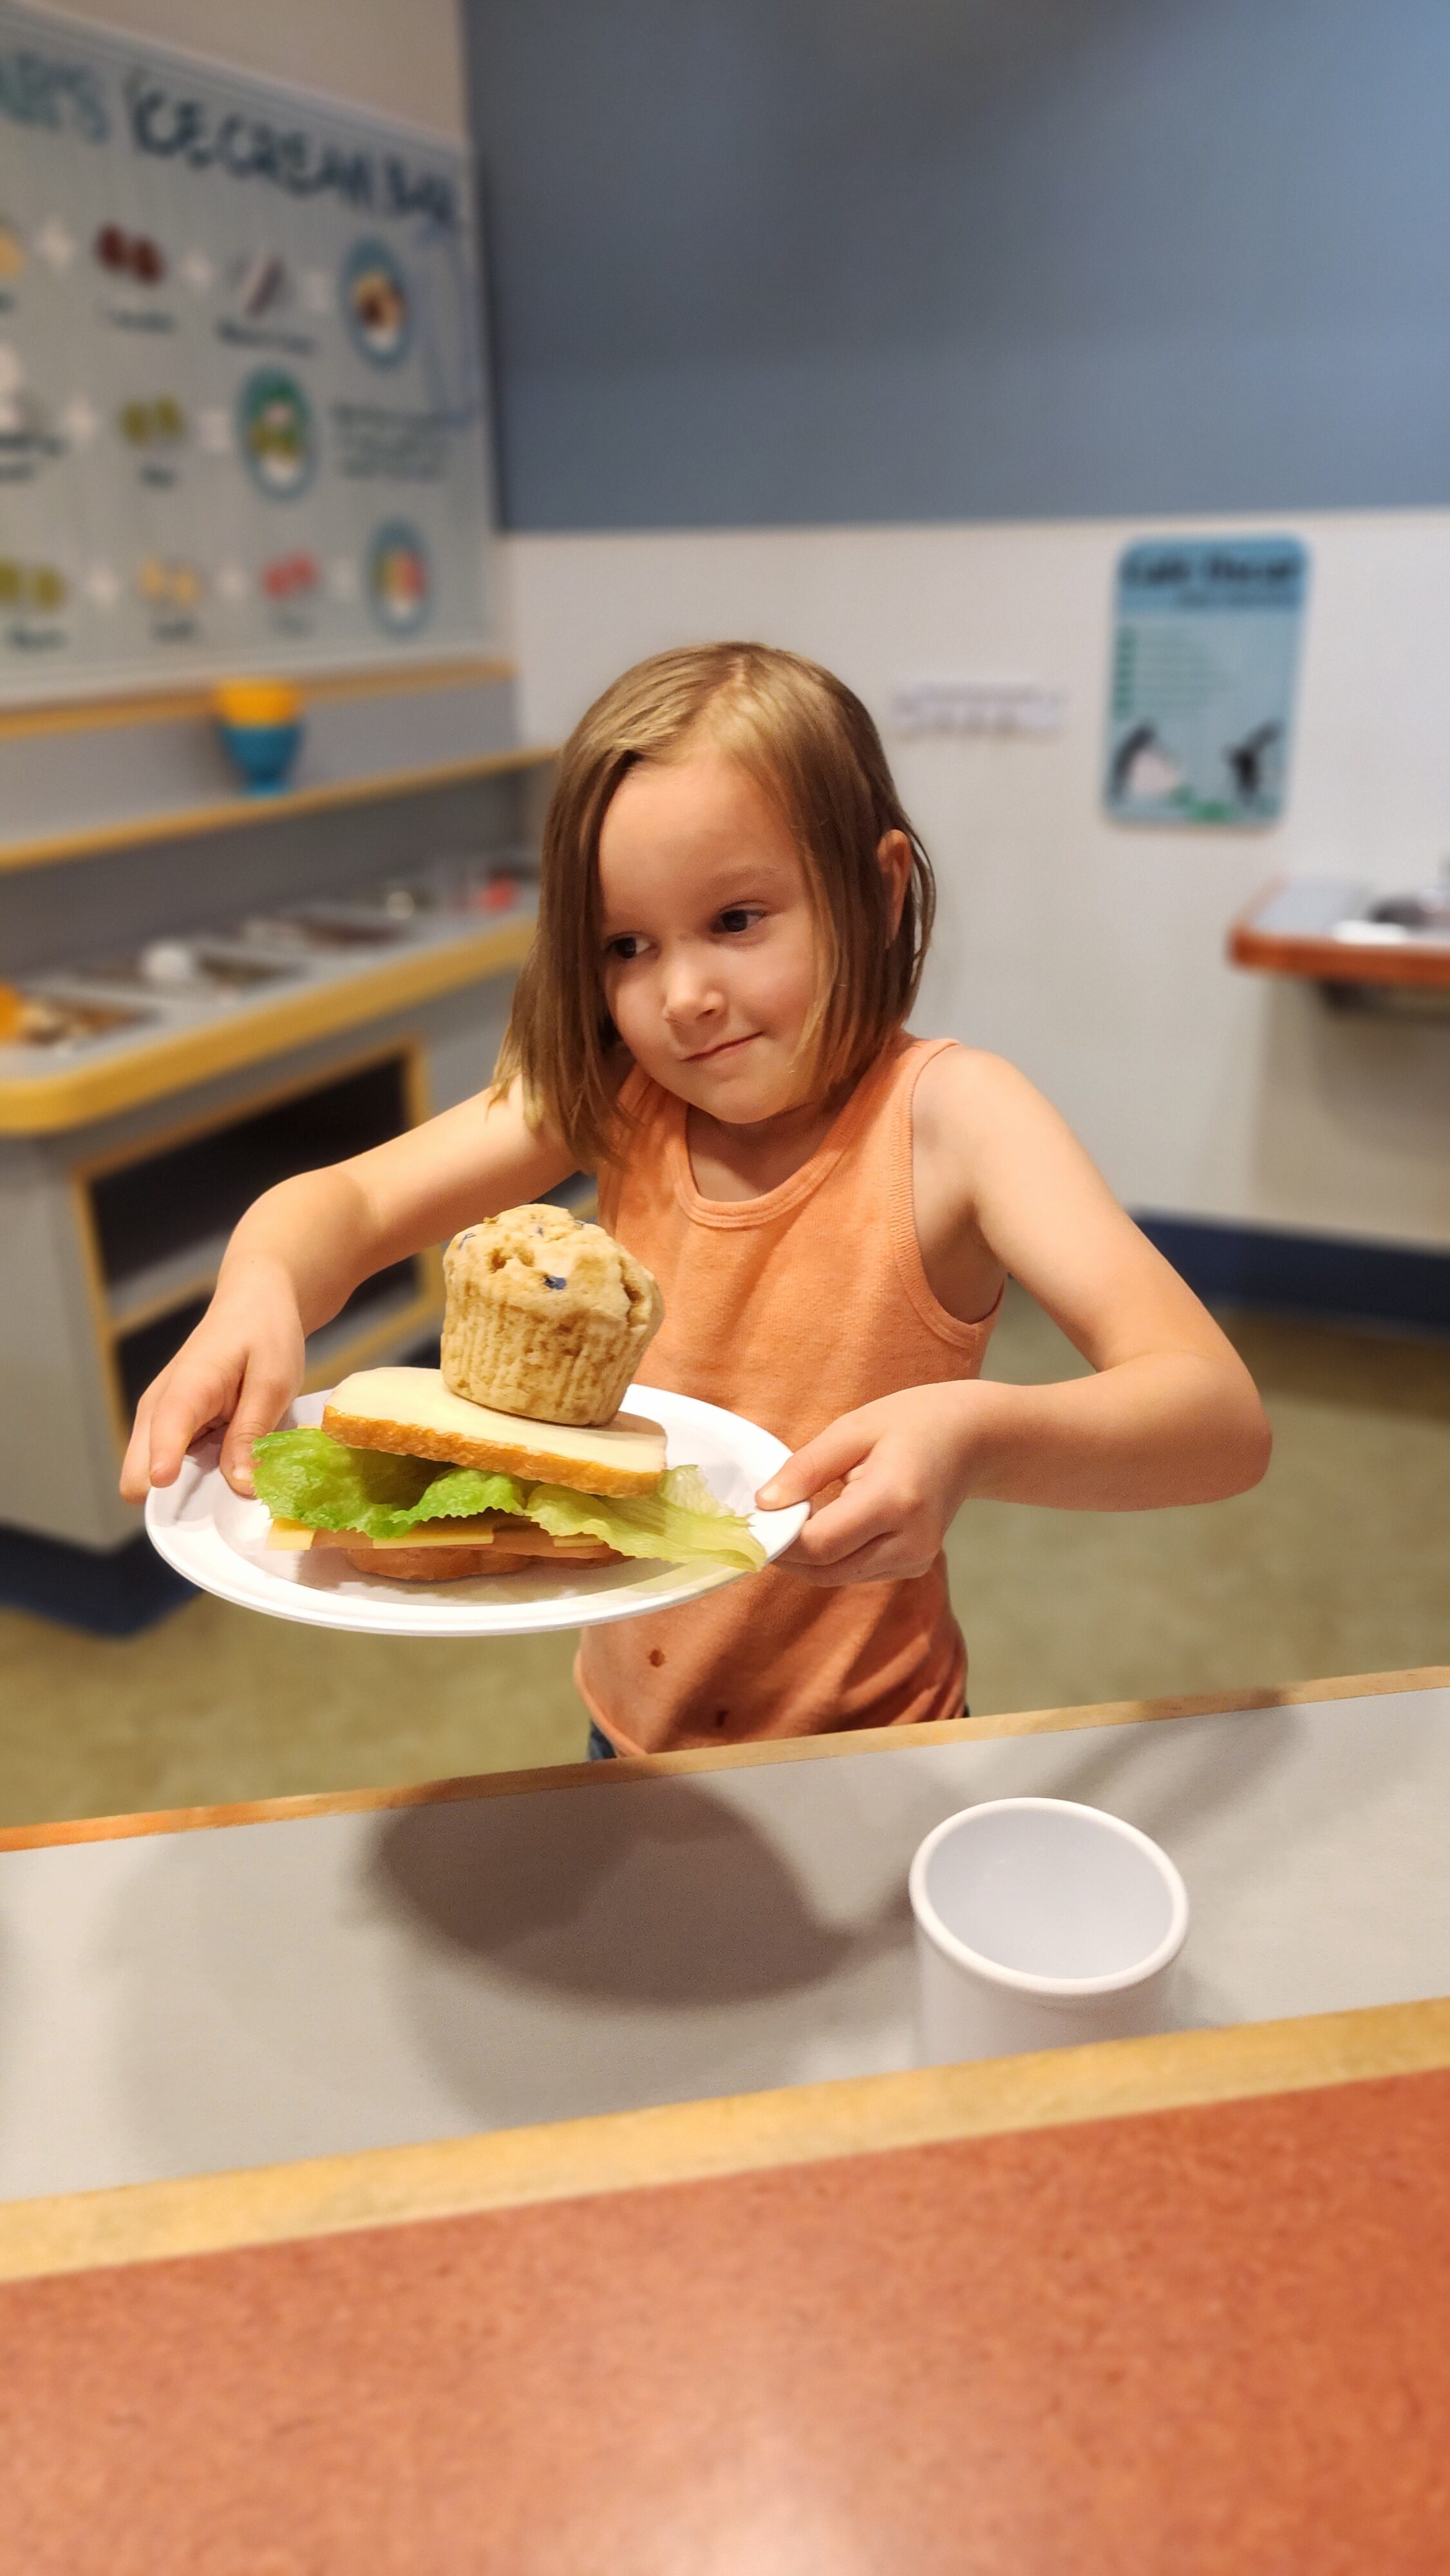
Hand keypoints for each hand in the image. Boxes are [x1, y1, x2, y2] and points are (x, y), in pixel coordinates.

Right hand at [119, 1261, 305, 1502]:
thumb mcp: (273, 1381)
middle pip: (139, 1468)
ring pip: (154, 1476)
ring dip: (188, 1491)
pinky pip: (176, 1468)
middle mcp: (160, 1408)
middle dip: (173, 1497)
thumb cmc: (265, 1335)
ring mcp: (163, 1421)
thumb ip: (253, 1433)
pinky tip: (230, 1475)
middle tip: (217, 1511)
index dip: (163, 1463)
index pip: (163, 1430)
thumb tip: (239, 1487)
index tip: (163, 1485)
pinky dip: (198, 1478)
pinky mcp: (175, 1430)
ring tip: (231, 1492)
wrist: (255, 1304)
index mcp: (186, 1387)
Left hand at [756, 1383, 985, 1585]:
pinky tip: (828, 1523)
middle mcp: (911, 1541)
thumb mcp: (853, 1429)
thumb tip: (764, 1504)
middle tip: (765, 1519)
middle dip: (788, 1552)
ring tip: (797, 1516)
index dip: (780, 1541)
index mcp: (895, 1501)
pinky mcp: (914, 1566)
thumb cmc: (912, 1422)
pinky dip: (832, 1556)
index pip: (821, 1544)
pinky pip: (856, 1572)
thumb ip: (806, 1468)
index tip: (754, 1520)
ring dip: (808, 1557)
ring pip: (838, 1576)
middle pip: (826, 1569)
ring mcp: (916, 1559)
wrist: (973, 1439)